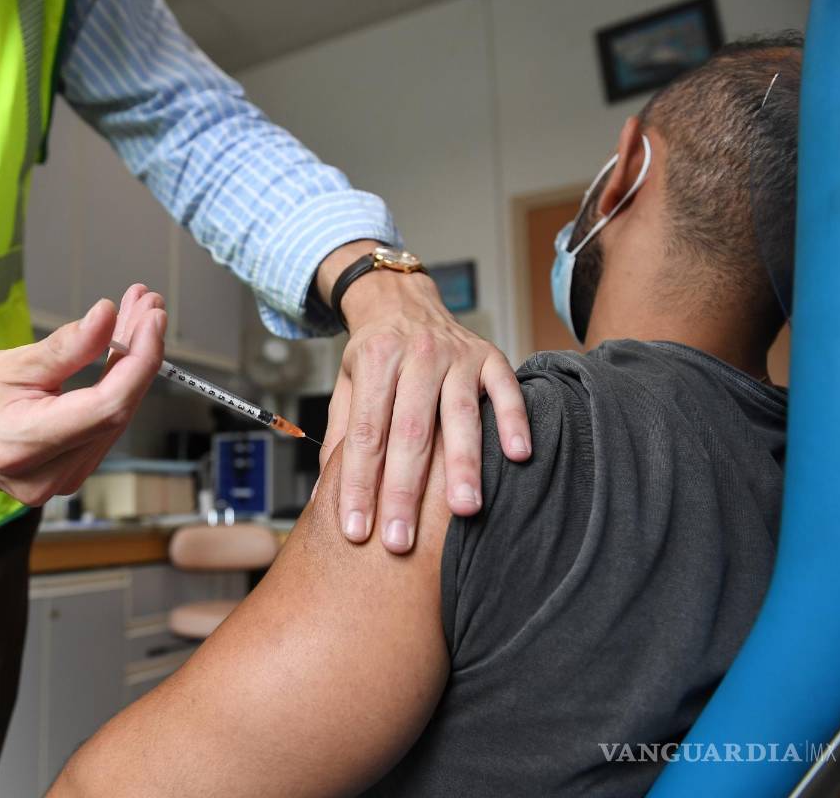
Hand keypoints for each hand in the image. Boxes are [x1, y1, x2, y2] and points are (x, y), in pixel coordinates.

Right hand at [0, 284, 165, 504]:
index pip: (107, 407)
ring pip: (119, 416)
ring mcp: (64, 481)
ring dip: (135, 365)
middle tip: (148, 305)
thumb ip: (67, 346)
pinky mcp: (74, 473)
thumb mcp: (14, 362)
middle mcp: (49, 474)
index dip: (138, 363)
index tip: (152, 320)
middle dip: (140, 354)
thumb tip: (108, 317)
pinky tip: (126, 349)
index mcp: (24, 444)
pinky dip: (121, 385)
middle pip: (118, 410)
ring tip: (139, 316)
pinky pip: (109, 425)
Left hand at [316, 242, 530, 553]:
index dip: (359, 484)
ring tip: (462, 511)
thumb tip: (321, 498)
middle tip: (400, 540)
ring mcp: (456, 355)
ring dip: (462, 465)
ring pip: (460, 416)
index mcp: (375, 362)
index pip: (366, 434)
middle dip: (404, 491)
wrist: (402, 299)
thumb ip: (341, 436)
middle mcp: (416, 356)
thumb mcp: (346, 385)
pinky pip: (506, 390)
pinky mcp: (490, 356)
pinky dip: (514, 421)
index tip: (356, 529)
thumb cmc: (373, 353)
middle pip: (410, 433)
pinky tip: (517, 455)